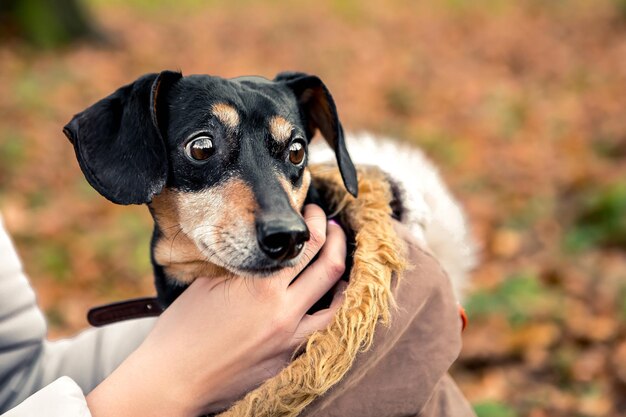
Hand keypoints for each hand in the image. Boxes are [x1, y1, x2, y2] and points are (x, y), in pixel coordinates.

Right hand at [86, 204, 346, 416]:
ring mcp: (290, 339)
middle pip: (330, 265)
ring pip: (337, 300)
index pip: (305, 243)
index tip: (310, 210)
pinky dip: (328, 305)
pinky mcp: (289, 358)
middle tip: (329, 224)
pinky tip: (326, 294)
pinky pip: (319, 326)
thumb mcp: (208, 282)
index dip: (313, 220)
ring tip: (337, 255)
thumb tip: (263, 240)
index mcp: (262, 287)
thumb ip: (243, 260)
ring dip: (341, 272)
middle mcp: (284, 312)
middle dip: (336, 237)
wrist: (173, 382)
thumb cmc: (182, 330)